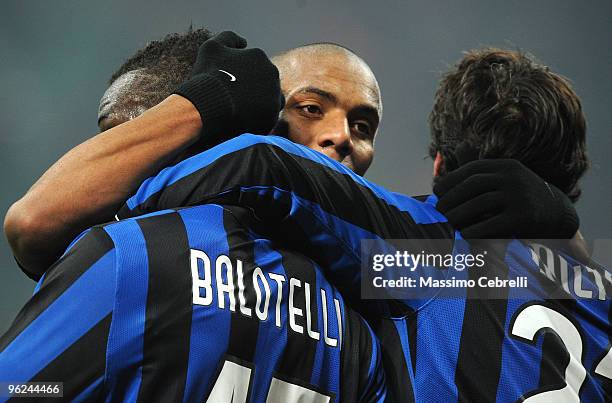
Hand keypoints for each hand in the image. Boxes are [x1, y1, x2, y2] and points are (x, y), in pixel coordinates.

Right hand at [174, 31, 283, 143]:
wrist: (206, 106)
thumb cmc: (207, 77)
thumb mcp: (211, 48)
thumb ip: (229, 38)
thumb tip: (244, 42)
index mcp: (259, 56)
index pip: (255, 67)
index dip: (241, 78)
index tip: (230, 86)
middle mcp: (272, 73)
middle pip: (265, 83)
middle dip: (252, 90)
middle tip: (234, 100)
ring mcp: (274, 95)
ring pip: (269, 101)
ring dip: (258, 105)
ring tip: (239, 112)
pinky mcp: (272, 116)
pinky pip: (267, 118)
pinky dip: (257, 120)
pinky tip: (242, 122)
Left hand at [433, 159, 578, 238]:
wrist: (557, 214)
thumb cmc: (520, 198)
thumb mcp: (505, 180)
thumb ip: (481, 176)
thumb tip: (450, 161)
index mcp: (506, 166)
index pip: (472, 169)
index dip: (451, 179)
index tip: (436, 190)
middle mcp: (513, 177)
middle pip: (473, 185)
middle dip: (451, 198)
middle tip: (438, 210)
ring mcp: (519, 196)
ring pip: (480, 203)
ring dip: (458, 214)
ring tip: (447, 223)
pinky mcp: (524, 217)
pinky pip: (492, 224)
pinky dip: (474, 230)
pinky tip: (464, 235)